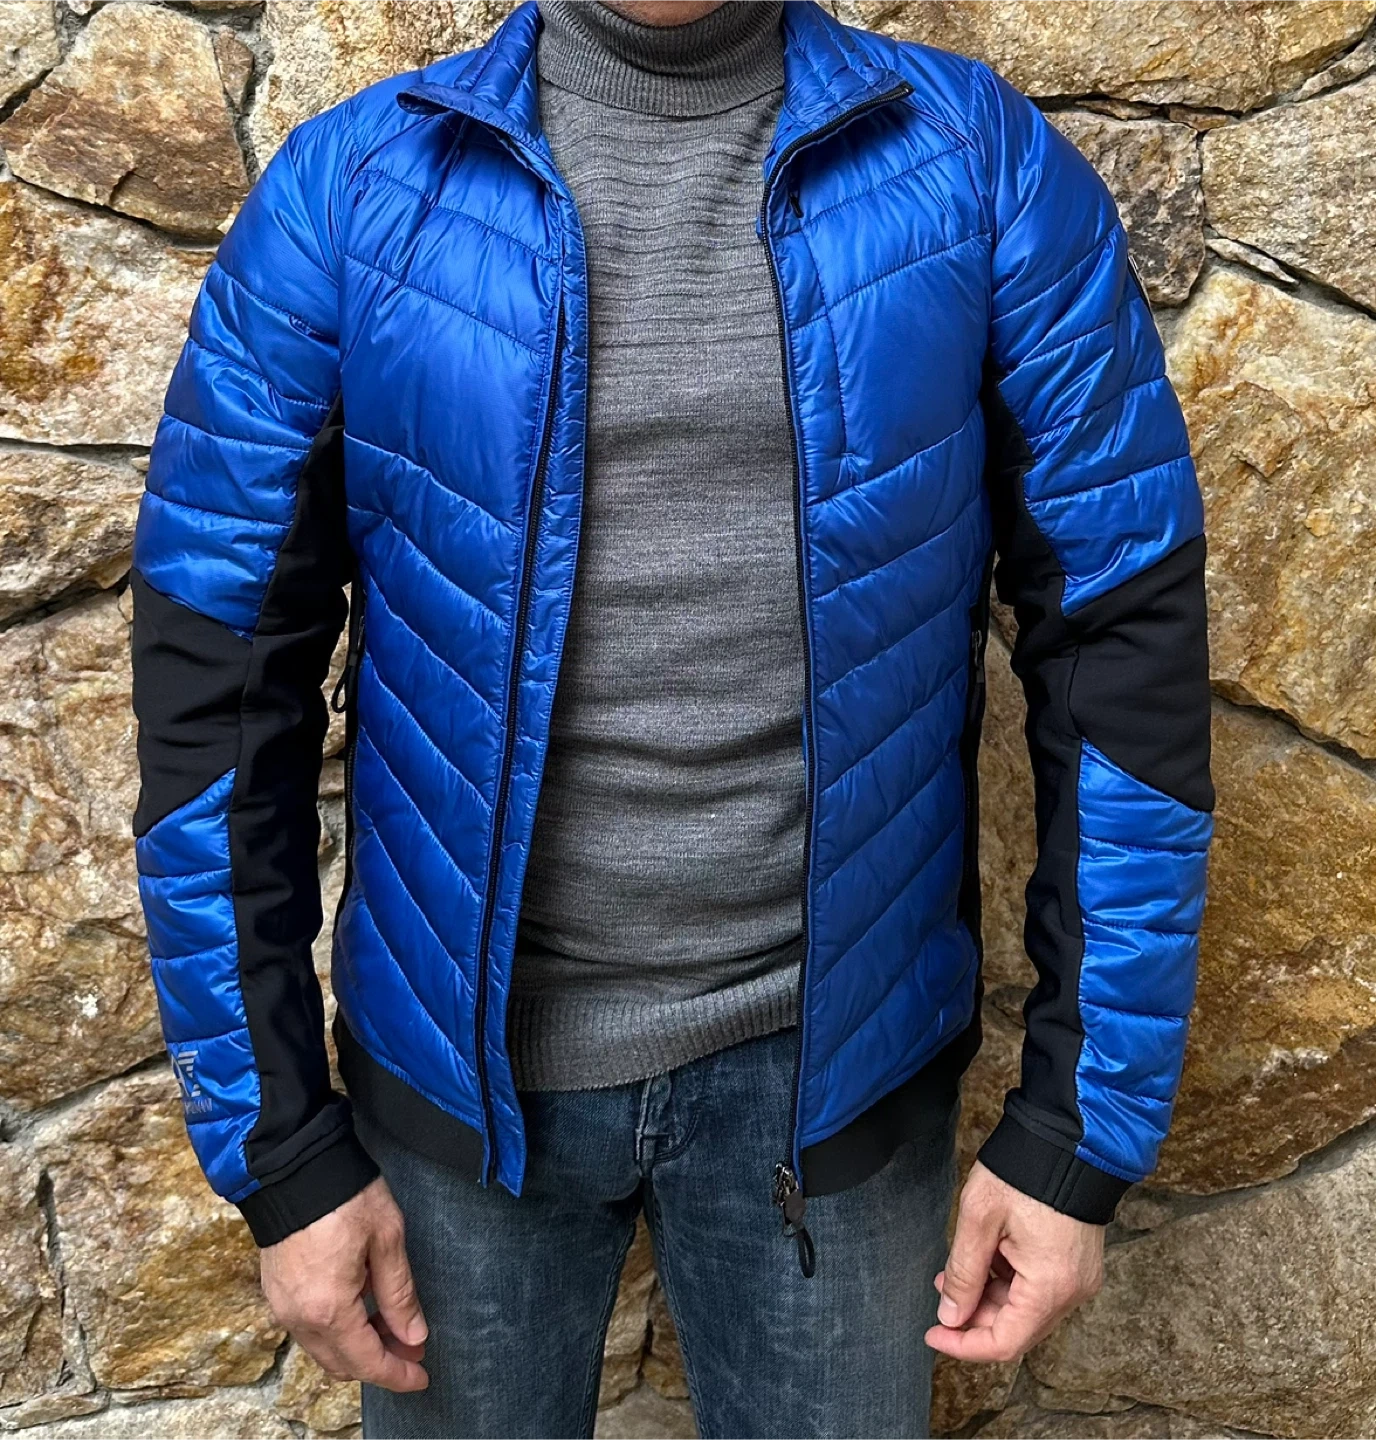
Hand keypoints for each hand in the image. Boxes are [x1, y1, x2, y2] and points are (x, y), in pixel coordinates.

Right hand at [260, 1176, 428, 1391]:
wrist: (294, 1166)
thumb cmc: (344, 1197)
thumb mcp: (387, 1239)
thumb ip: (400, 1293)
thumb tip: (414, 1335)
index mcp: (329, 1309)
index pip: (367, 1362)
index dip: (397, 1374)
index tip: (421, 1377)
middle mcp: (299, 1318)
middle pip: (342, 1363)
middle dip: (380, 1362)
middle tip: (413, 1348)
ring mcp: (282, 1306)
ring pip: (324, 1348)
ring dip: (358, 1346)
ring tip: (393, 1325)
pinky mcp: (276, 1291)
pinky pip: (308, 1328)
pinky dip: (337, 1330)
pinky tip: (362, 1308)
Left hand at [924, 1160, 1102, 1362]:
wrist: (1066, 1138)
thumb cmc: (1024, 1172)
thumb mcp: (979, 1219)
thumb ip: (963, 1273)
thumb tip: (950, 1316)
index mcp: (1051, 1285)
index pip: (1005, 1342)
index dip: (964, 1345)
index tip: (933, 1333)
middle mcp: (1073, 1290)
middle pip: (1017, 1328)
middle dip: (974, 1316)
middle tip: (941, 1290)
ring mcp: (1079, 1278)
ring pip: (1026, 1309)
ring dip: (988, 1297)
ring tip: (955, 1269)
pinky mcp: (1077, 1263)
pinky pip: (1039, 1288)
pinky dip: (1008, 1282)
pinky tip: (984, 1258)